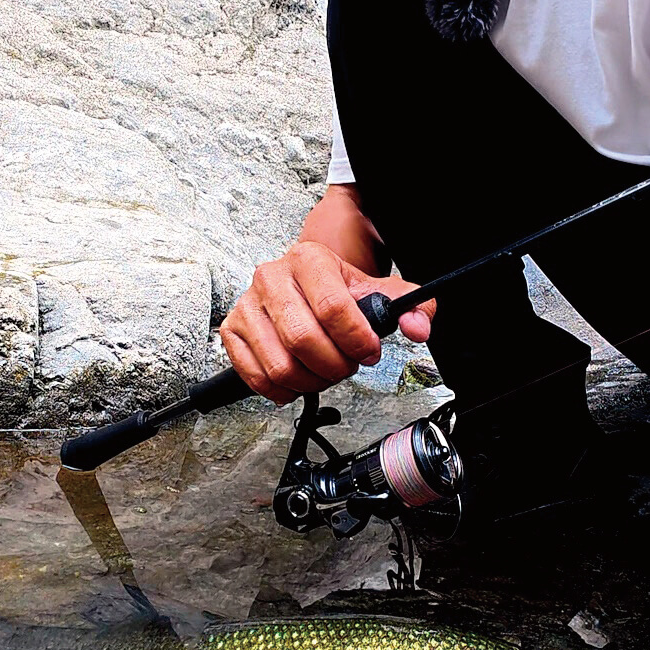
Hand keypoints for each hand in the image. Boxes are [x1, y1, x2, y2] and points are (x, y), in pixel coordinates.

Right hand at [220, 241, 435, 403]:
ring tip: (323, 371)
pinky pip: (256, 377)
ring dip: (310, 381)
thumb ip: (408, 306)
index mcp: (309, 260)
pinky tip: (298, 379)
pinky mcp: (232, 331)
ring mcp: (247, 305)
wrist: (305, 282)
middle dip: (334, 365)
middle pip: (303, 340)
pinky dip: (282, 390)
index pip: (333, 307)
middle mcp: (271, 277)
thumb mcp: (378, 290)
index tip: (368, 352)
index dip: (356, 340)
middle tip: (346, 365)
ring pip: (280, 365)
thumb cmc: (337, 290)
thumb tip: (417, 327)